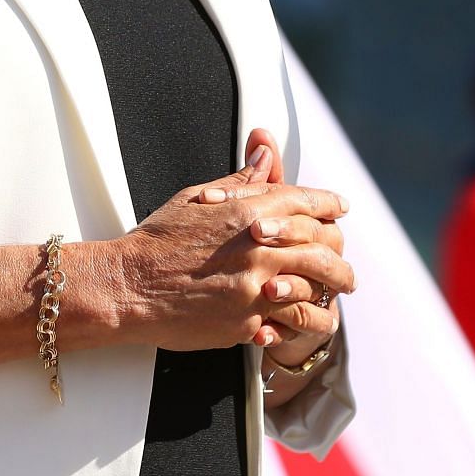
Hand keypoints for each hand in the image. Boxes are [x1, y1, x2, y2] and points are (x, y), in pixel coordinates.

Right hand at [100, 127, 353, 352]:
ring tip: (339, 293)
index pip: (307, 202)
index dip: (330, 204)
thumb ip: (241, 181)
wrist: (129, 285)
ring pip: (316, 287)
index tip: (340, 210)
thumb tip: (265, 154)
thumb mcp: (197, 198)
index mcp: (249, 211)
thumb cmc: (158, 240)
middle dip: (340, 253)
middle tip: (344, 262)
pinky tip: (312, 318)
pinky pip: (291, 320)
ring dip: (333, 289)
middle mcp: (259, 248)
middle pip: (323, 245)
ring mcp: (256, 287)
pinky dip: (306, 319)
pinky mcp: (248, 321)